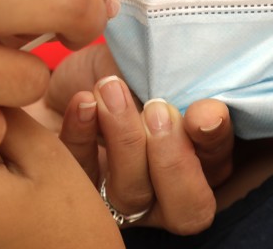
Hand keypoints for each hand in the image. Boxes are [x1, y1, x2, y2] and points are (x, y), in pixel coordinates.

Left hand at [54, 45, 234, 234]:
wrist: (55, 78)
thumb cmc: (112, 70)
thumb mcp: (145, 64)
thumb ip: (170, 78)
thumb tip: (190, 82)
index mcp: (195, 156)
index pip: (218, 162)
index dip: (215, 141)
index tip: (204, 111)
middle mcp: (164, 188)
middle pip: (187, 209)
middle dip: (174, 160)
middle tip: (155, 110)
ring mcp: (118, 196)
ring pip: (132, 196)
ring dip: (124, 139)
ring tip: (110, 90)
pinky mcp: (73, 192)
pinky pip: (80, 177)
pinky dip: (81, 136)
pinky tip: (82, 102)